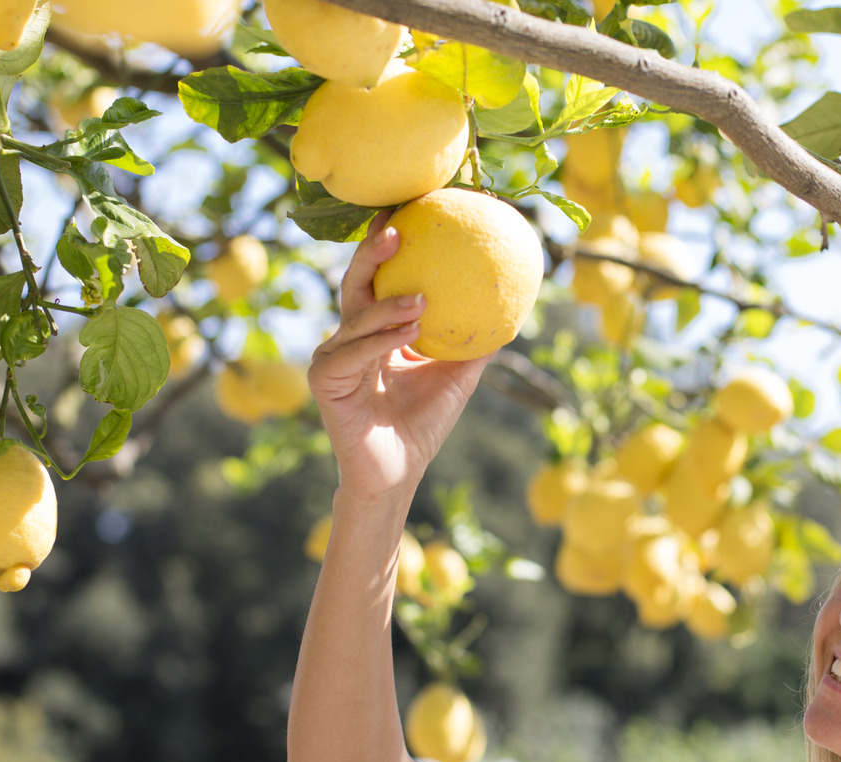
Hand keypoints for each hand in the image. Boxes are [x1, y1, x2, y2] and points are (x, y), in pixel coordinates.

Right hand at [308, 213, 492, 499]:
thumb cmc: (424, 423)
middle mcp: (349, 337)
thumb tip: (515, 304)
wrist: (398, 471)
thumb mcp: (458, 374)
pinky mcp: (324, 381)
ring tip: (421, 298)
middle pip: (356, 284)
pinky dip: (379, 342)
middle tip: (397, 228)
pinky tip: (407, 329)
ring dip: (387, 305)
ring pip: (355, 318)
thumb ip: (477, 339)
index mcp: (375, 330)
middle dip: (371, 253)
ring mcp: (333, 357)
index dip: (388, 245)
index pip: (379, 279)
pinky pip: (352, 354)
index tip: (409, 211)